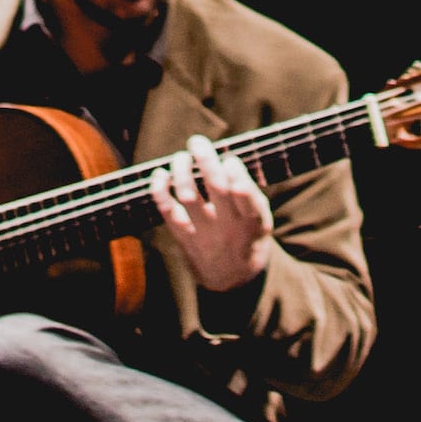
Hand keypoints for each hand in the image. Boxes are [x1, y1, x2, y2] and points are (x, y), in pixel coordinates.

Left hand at [147, 135, 273, 291]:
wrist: (232, 279)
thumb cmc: (248, 237)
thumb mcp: (261, 221)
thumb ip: (249, 194)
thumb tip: (227, 158)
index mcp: (252, 221)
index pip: (245, 197)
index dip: (236, 176)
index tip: (229, 159)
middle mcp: (228, 227)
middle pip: (216, 190)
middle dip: (206, 162)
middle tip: (197, 142)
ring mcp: (203, 233)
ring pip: (189, 198)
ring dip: (182, 172)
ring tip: (181, 157)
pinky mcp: (184, 237)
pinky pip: (168, 212)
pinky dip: (160, 192)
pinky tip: (160, 175)